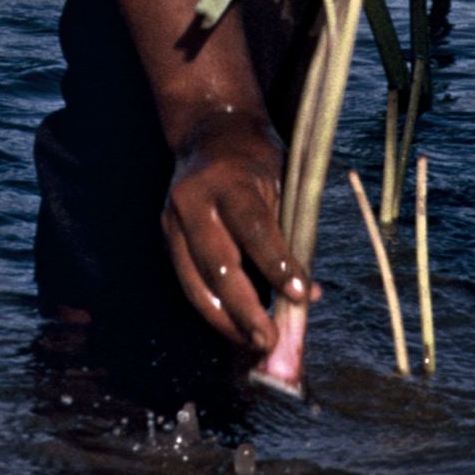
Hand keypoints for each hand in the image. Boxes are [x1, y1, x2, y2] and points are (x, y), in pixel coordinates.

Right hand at [161, 114, 310, 351]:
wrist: (210, 131)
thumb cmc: (257, 159)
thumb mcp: (282, 181)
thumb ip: (291, 234)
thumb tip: (309, 295)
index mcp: (228, 180)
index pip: (253, 229)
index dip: (277, 265)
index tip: (300, 296)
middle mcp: (193, 200)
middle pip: (217, 264)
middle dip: (244, 309)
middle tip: (269, 340)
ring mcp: (172, 220)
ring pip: (194, 282)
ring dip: (225, 320)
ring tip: (253, 343)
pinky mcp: (165, 237)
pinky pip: (188, 281)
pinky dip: (213, 308)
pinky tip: (235, 327)